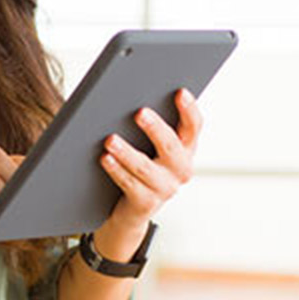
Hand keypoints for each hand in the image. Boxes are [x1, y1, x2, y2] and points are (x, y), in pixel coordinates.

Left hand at [101, 88, 203, 228]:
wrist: (129, 207)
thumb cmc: (138, 164)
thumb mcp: (148, 143)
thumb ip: (147, 122)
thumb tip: (129, 93)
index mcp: (185, 148)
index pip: (193, 127)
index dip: (189, 110)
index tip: (180, 92)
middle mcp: (180, 169)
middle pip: (171, 146)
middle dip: (156, 129)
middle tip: (140, 113)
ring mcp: (164, 188)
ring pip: (145, 167)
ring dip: (127, 152)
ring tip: (111, 140)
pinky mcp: (145, 203)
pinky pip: (130, 184)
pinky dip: (116, 170)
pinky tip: (105, 158)